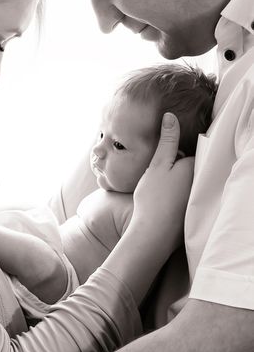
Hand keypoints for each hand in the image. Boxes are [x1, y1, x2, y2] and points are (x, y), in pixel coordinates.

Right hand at [132, 113, 193, 249]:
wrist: (152, 235)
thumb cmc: (153, 198)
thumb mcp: (157, 164)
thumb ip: (166, 140)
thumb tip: (171, 116)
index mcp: (195, 168)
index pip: (189, 152)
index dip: (174, 154)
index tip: (162, 159)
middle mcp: (199, 183)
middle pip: (188, 168)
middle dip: (175, 168)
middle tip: (157, 177)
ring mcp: (195, 200)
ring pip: (184, 184)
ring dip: (173, 183)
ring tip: (157, 190)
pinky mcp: (188, 215)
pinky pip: (181, 199)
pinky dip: (173, 198)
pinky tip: (160, 204)